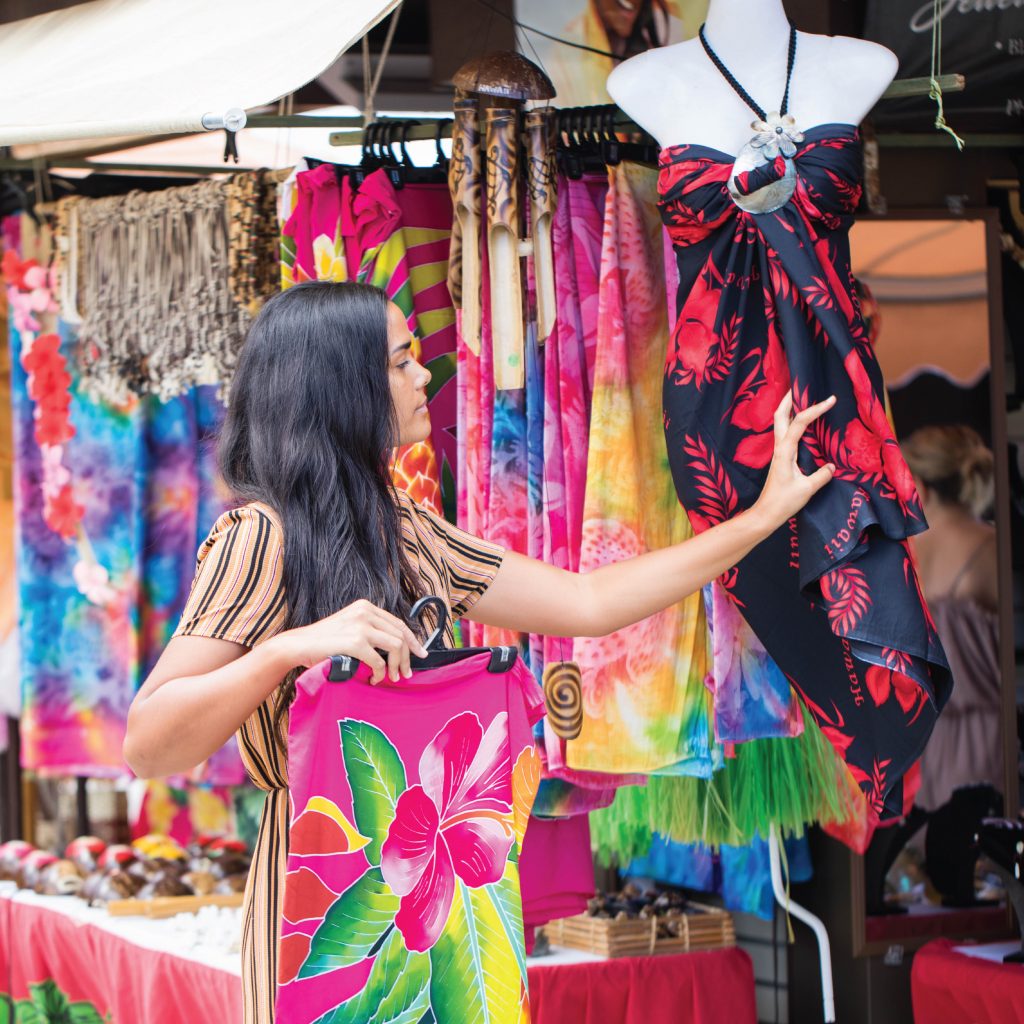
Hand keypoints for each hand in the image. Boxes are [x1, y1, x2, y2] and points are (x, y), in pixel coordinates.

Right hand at [275, 599, 428, 683]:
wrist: (298, 645)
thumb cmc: (323, 642)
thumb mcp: (349, 627)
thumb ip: (370, 631)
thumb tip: (396, 648)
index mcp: (365, 607)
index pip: (398, 623)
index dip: (412, 640)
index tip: (420, 654)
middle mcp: (365, 612)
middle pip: (400, 635)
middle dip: (407, 657)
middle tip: (406, 674)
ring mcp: (360, 626)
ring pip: (395, 646)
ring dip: (397, 666)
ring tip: (393, 678)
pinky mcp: (355, 642)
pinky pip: (379, 661)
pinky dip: (380, 673)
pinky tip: (375, 679)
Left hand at [751, 393, 836, 531]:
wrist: (766, 514)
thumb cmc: (783, 502)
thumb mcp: (807, 489)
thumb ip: (821, 475)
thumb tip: (832, 466)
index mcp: (785, 451)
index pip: (800, 423)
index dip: (815, 409)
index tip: (830, 399)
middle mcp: (779, 448)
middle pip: (780, 416)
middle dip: (789, 399)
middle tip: (800, 385)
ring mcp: (779, 452)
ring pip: (780, 423)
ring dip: (789, 409)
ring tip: (801, 397)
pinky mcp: (781, 459)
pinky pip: (785, 434)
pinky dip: (792, 422)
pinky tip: (800, 423)